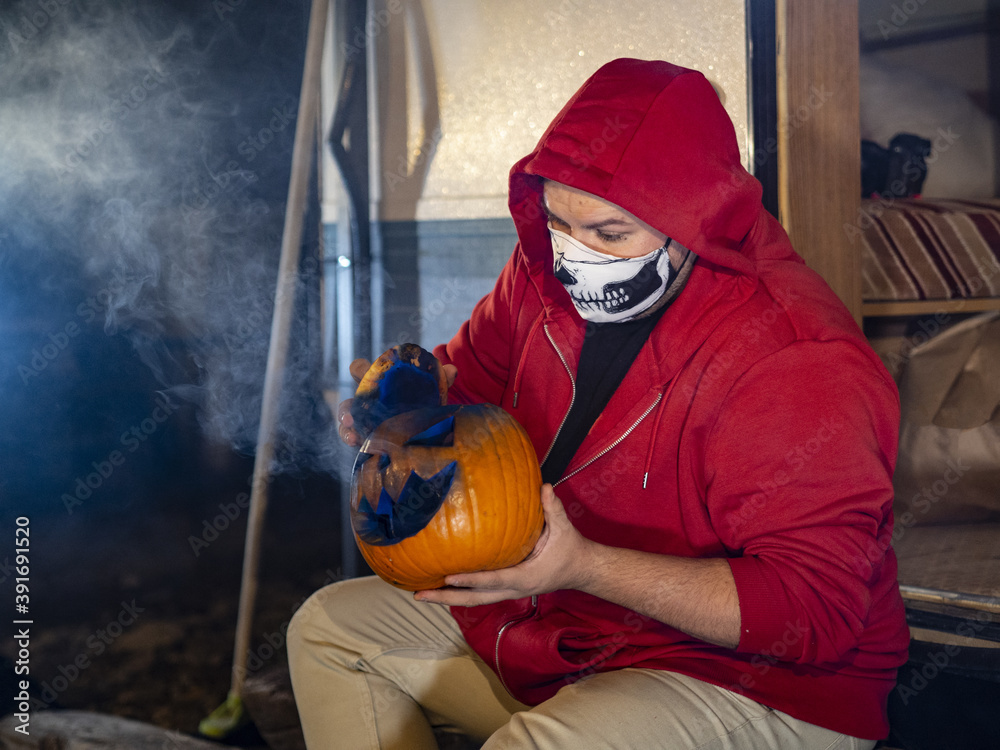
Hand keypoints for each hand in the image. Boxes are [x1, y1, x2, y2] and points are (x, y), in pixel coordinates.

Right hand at [337, 358, 456, 446]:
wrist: (427, 424)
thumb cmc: (422, 399)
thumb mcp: (432, 389)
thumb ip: (441, 379)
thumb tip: (452, 370)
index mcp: (378, 382)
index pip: (360, 369)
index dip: (359, 369)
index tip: (362, 372)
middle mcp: (368, 401)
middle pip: (351, 400)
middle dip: (348, 407)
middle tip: (352, 415)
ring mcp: (366, 420)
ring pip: (348, 421)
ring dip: (347, 428)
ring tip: (353, 436)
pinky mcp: (369, 437)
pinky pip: (354, 438)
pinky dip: (353, 440)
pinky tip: (358, 444)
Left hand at [414, 485, 597, 606]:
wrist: (581, 570)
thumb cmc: (571, 550)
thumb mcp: (564, 529)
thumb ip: (553, 508)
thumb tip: (545, 487)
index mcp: (523, 578)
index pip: (492, 580)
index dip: (470, 580)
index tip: (448, 578)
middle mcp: (512, 590)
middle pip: (474, 600)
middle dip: (445, 598)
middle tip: (419, 596)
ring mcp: (508, 592)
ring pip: (474, 600)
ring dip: (448, 598)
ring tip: (422, 593)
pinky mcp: (506, 590)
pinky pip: (479, 594)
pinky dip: (460, 592)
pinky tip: (444, 585)